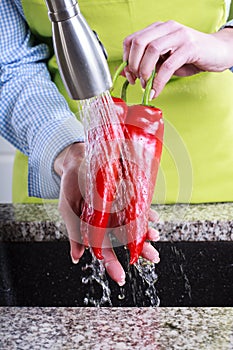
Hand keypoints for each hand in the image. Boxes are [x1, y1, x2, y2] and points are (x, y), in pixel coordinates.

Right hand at [54, 142, 159, 285]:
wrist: (78, 162)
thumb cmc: (70, 187)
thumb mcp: (69, 210)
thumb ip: (75, 233)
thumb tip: (76, 258)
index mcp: (94, 229)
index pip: (104, 251)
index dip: (112, 265)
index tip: (121, 278)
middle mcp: (109, 222)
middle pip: (125, 240)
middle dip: (139, 250)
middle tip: (153, 258)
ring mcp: (119, 209)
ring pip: (134, 225)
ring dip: (145, 232)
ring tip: (154, 237)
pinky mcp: (125, 195)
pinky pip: (137, 206)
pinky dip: (145, 212)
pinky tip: (153, 217)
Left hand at [123, 21, 232, 96]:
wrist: (218, 52)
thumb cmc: (190, 57)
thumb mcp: (164, 61)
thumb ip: (147, 64)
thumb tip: (127, 74)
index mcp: (158, 29)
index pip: (132, 40)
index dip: (126, 59)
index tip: (129, 76)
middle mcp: (167, 28)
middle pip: (139, 42)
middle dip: (133, 65)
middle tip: (137, 80)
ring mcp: (179, 35)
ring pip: (152, 50)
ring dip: (145, 72)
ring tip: (147, 85)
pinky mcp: (190, 47)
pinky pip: (168, 65)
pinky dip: (159, 81)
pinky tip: (156, 90)